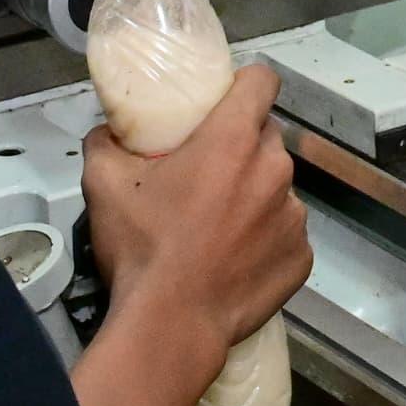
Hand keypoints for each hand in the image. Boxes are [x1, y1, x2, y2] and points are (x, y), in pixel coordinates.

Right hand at [82, 67, 312, 358]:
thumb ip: (106, 142)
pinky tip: (236, 261)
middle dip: (242, 149)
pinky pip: (286, 235)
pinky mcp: (302, 257)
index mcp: (234, 139)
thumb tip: (108, 131)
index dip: (245, 84)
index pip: (262, 81)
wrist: (171, 324)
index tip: (227, 100)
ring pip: (278, 188)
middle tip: (207, 175)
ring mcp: (295, 216)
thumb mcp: (103, 183)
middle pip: (267, 138)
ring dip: (255, 197)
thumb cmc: (142, 247)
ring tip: (219, 227)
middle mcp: (275, 169)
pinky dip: (266, 241)